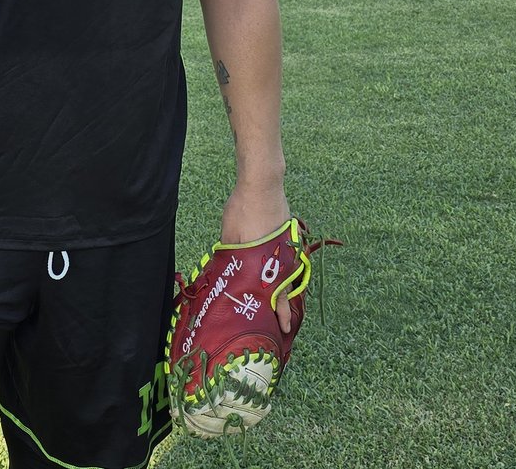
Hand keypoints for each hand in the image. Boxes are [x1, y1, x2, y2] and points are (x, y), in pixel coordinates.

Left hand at [220, 178, 294, 331]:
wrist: (262, 184)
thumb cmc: (243, 211)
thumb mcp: (230, 238)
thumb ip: (232, 258)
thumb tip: (226, 272)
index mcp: (270, 264)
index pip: (279, 297)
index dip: (281, 314)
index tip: (285, 329)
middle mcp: (284, 258)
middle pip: (287, 288)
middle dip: (285, 307)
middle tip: (285, 325)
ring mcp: (288, 245)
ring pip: (289, 274)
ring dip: (285, 288)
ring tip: (280, 303)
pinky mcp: (287, 234)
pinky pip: (287, 259)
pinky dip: (283, 269)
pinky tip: (275, 272)